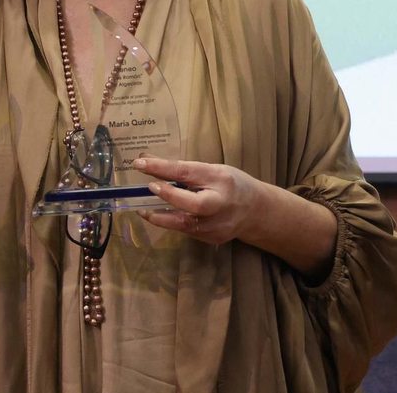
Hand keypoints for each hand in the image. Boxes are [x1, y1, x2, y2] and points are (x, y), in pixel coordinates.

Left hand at [130, 156, 264, 245]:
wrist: (256, 211)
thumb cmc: (230, 184)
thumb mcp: (210, 169)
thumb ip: (181, 168)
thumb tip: (145, 158)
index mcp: (221, 179)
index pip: (187, 172)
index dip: (162, 168)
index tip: (140, 163)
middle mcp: (222, 203)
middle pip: (195, 204)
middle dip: (170, 196)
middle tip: (150, 187)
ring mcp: (219, 225)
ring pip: (187, 224)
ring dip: (162, 218)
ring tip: (144, 210)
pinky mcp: (213, 238)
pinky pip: (188, 231)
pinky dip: (172, 223)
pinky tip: (160, 217)